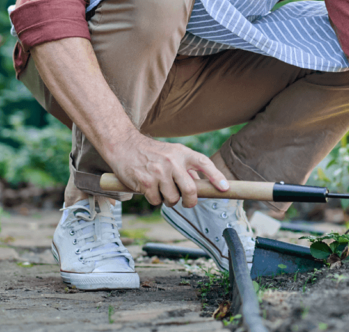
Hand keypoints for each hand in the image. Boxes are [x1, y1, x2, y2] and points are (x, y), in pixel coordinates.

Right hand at [106, 133, 228, 206]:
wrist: (123, 145)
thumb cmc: (151, 153)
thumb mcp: (173, 153)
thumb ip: (188, 167)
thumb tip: (204, 185)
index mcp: (182, 153)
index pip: (204, 163)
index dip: (216, 176)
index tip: (225, 188)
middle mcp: (172, 161)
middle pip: (190, 190)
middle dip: (190, 201)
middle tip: (187, 203)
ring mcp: (158, 172)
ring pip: (172, 199)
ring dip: (169, 201)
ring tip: (162, 191)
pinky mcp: (144, 182)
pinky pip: (156, 201)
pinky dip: (154, 200)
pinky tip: (149, 189)